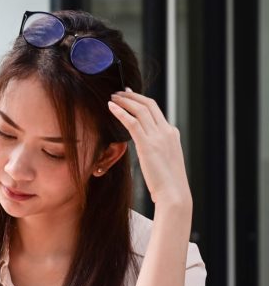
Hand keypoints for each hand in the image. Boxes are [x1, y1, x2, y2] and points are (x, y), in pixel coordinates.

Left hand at [108, 89, 191, 208]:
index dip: (141, 100)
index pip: (156, 110)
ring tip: (112, 97)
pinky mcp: (148, 145)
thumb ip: (157, 149)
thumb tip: (146, 147)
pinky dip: (120, 112)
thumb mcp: (164, 160)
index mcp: (172, 134)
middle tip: (118, 91)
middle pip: (148, 105)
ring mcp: (159, 137)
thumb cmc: (167, 182)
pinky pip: (132, 123)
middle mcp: (167, 131)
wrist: (174, 193)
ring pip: (140, 110)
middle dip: (132, 96)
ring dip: (124, 101)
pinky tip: (110, 107)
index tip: (130, 94)